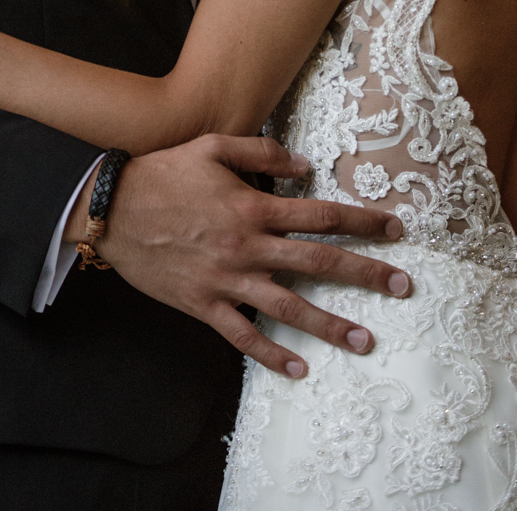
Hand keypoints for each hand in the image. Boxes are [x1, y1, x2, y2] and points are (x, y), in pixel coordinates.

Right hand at [84, 134, 409, 378]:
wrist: (113, 210)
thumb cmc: (164, 173)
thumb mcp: (212, 147)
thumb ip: (262, 154)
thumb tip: (305, 165)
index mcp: (253, 208)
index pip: (321, 216)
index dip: (362, 222)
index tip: (395, 229)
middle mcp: (247, 248)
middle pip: (318, 263)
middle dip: (364, 275)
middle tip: (402, 288)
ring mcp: (227, 281)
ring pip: (289, 308)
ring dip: (330, 325)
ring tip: (365, 341)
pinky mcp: (204, 305)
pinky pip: (243, 337)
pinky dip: (272, 355)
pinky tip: (300, 369)